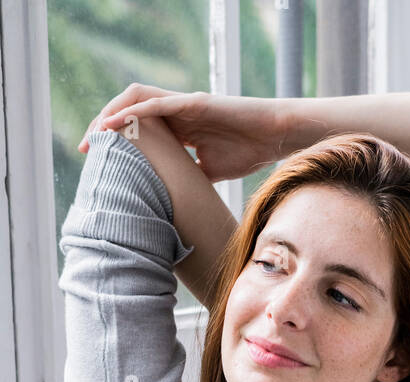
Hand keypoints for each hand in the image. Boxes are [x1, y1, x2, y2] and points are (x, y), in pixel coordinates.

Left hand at [78, 85, 287, 181]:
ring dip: (111, 114)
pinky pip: (156, 103)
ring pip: (136, 101)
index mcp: (177, 127)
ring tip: (94, 133)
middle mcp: (175, 111)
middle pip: (128, 112)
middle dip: (102, 128)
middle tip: (85, 149)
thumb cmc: (246, 152)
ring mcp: (183, 104)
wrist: (272, 137)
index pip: (136, 129)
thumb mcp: (210, 172)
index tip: (97, 161)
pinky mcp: (194, 102)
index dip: (114, 142)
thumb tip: (174, 200)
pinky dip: (133, 111)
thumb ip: (189, 177)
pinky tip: (115, 121)